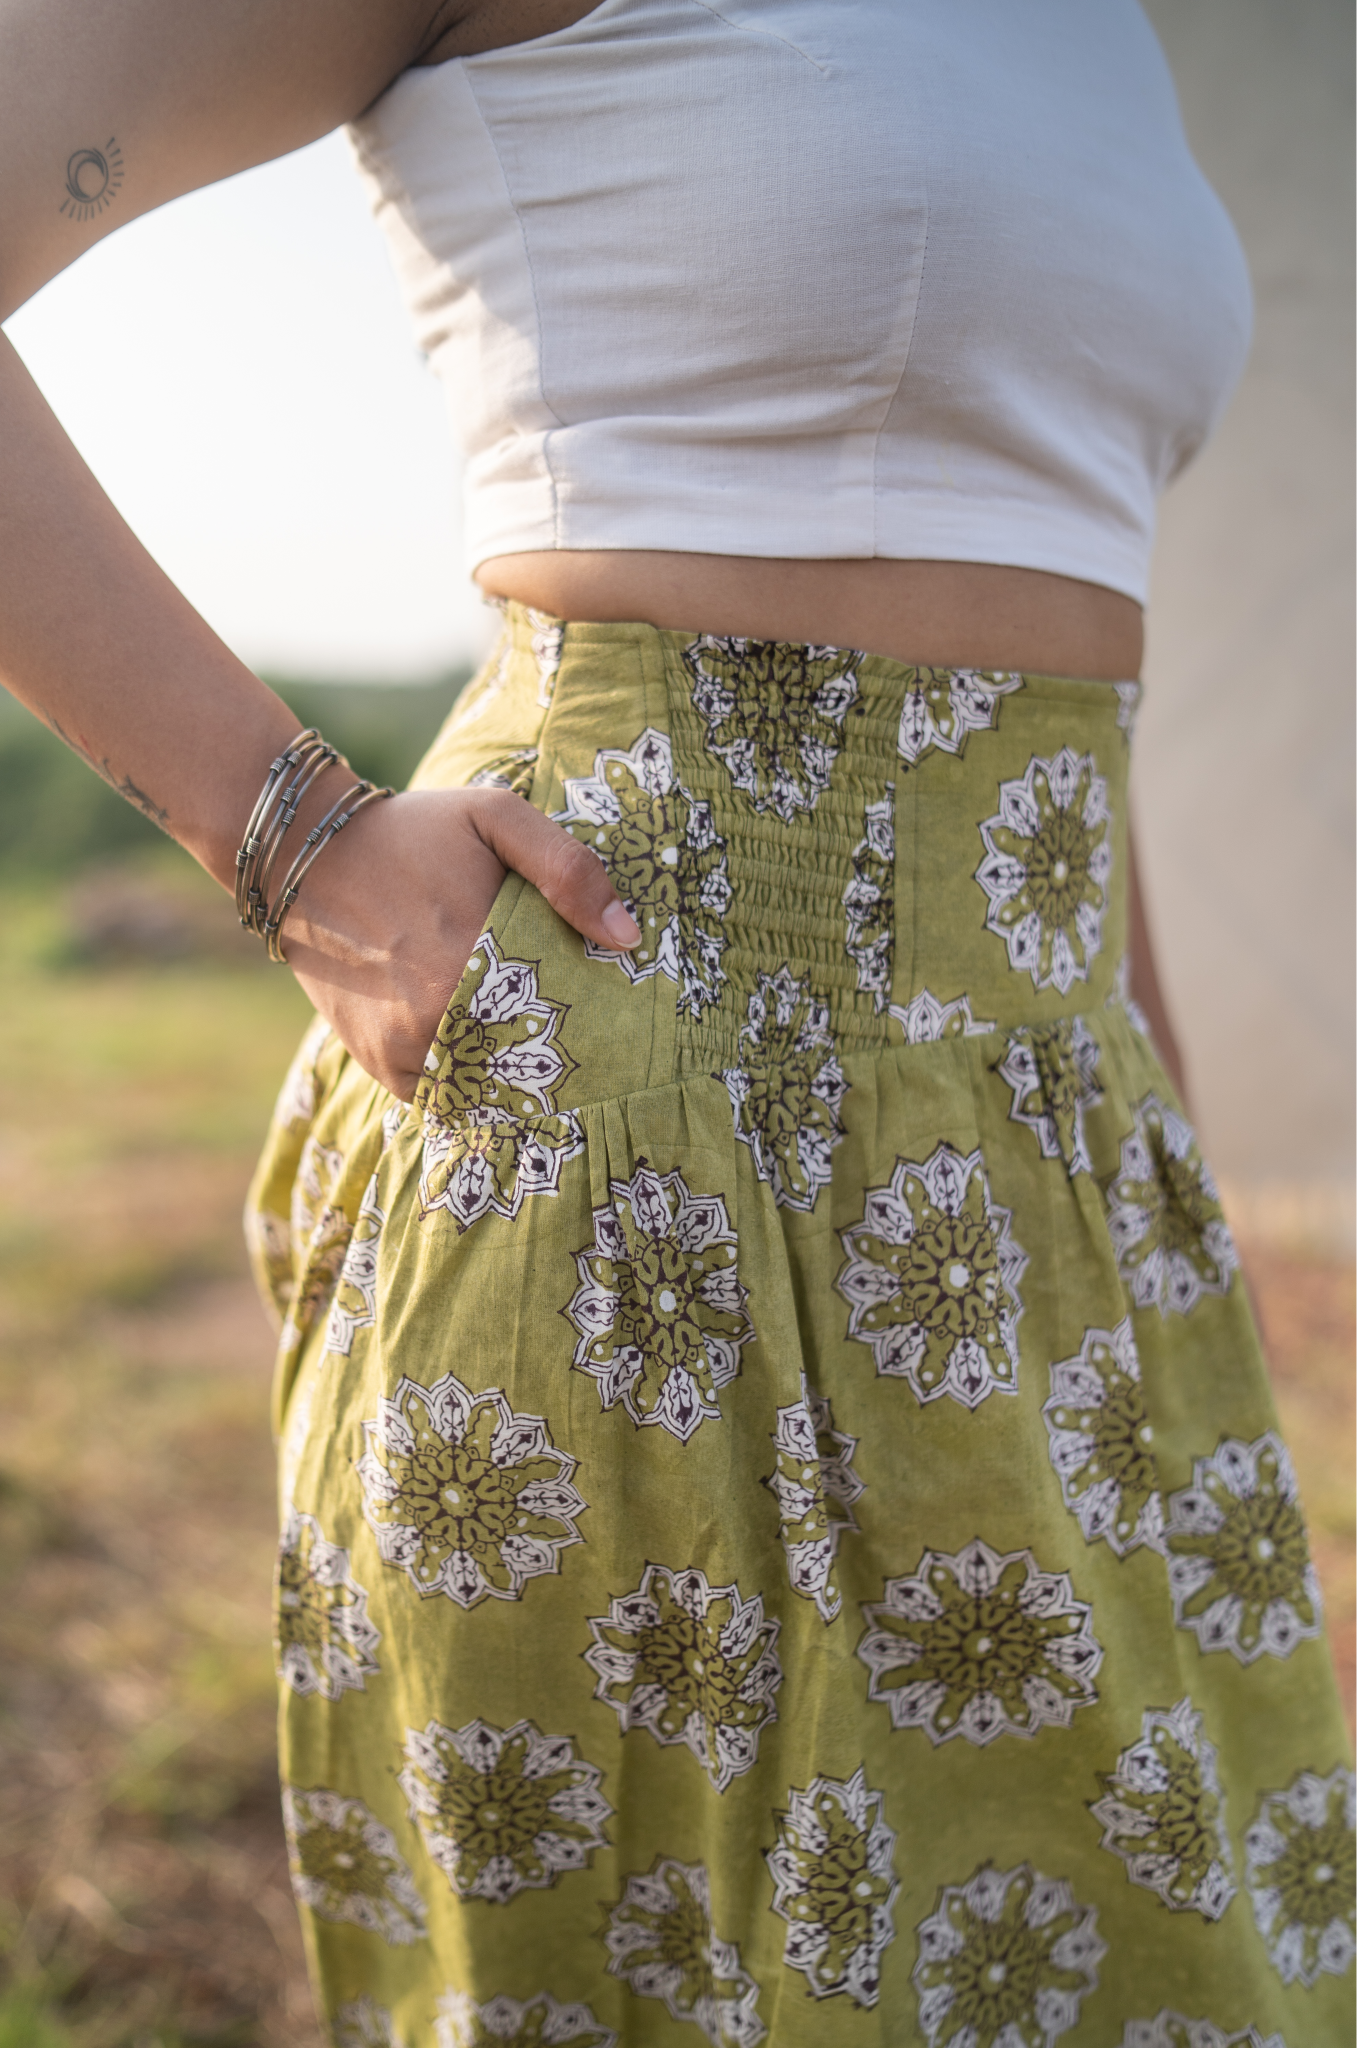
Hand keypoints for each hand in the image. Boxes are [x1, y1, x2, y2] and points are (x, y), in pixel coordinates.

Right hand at [276, 785, 639, 1100]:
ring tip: (539, 1044)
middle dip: (558, 1047)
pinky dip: (471, 1079)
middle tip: (586, 1033)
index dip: (594, 1018)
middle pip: (530, 1058)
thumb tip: (626, 937)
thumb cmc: (413, 831)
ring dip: (515, 1070)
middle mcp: (436, 1017)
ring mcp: (404, 1048)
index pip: (565, 1017)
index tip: (613, 1012)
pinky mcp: (382, 1065)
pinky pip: (446, 1094)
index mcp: (474, 960)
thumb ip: (567, 869)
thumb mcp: (496, 817)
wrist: (305, 857)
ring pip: (490, 1083)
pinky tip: (490, 1050)